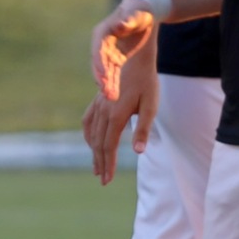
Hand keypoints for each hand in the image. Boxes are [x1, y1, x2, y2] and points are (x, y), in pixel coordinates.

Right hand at [82, 47, 156, 185]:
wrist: (134, 58)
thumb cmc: (146, 83)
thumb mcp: (150, 106)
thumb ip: (143, 130)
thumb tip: (138, 152)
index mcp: (116, 115)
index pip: (109, 146)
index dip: (108, 164)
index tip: (107, 179)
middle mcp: (103, 111)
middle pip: (99, 143)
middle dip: (100, 163)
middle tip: (102, 180)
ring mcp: (98, 105)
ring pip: (92, 134)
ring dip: (93, 152)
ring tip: (96, 167)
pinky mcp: (97, 100)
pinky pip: (88, 121)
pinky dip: (88, 135)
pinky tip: (91, 142)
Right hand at [91, 0, 158, 102]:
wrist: (141, 12)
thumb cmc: (138, 11)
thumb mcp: (135, 14)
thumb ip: (128, 20)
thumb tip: (121, 24)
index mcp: (102, 33)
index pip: (97, 50)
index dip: (99, 63)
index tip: (102, 76)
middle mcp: (101, 44)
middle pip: (99, 63)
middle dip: (102, 78)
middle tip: (106, 92)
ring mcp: (107, 53)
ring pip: (106, 71)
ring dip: (107, 84)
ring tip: (111, 98)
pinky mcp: (115, 59)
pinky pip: (113, 73)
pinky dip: (113, 83)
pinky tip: (114, 96)